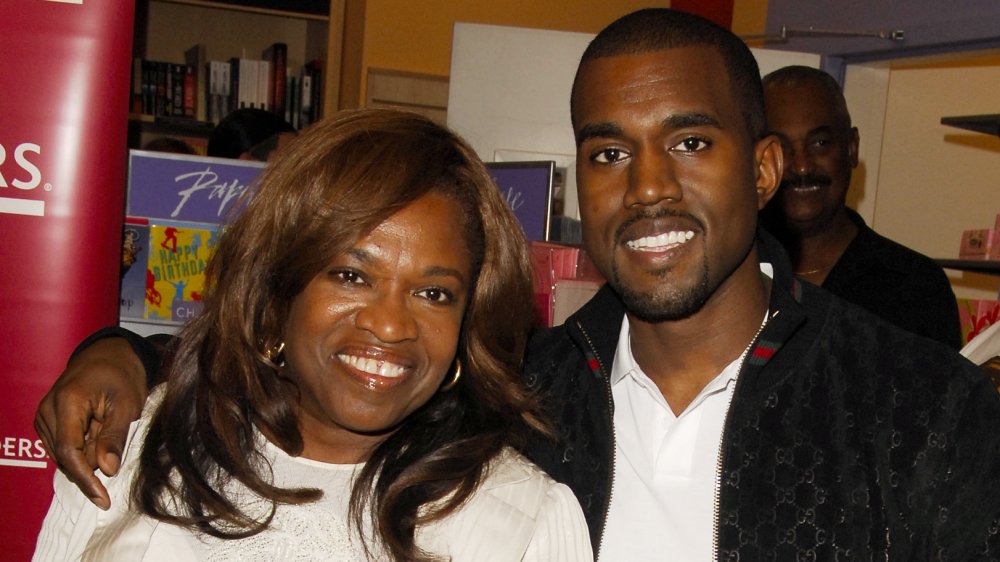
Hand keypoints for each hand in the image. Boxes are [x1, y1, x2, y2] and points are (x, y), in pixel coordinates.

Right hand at [34, 337, 148, 509]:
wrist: (110, 355)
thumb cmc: (122, 375)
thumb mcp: (128, 404)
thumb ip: (115, 437)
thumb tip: (108, 470)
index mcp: (67, 402)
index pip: (70, 452)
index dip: (86, 479)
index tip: (102, 499)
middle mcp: (47, 411)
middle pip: (66, 457)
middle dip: (94, 460)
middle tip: (117, 434)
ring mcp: (44, 416)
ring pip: (65, 455)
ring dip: (89, 452)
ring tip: (107, 425)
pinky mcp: (47, 421)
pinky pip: (64, 446)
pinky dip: (83, 446)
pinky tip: (97, 428)